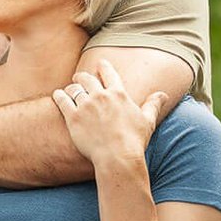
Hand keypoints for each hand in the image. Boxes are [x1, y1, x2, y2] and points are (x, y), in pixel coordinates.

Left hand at [51, 60, 165, 166]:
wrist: (117, 156)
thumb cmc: (134, 140)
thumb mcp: (147, 121)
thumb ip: (153, 105)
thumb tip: (163, 94)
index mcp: (119, 94)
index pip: (109, 73)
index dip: (103, 66)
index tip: (99, 63)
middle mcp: (101, 96)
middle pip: (87, 79)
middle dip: (82, 76)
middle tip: (78, 77)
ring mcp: (86, 105)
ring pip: (73, 89)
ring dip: (71, 87)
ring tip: (68, 90)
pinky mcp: (73, 117)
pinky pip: (62, 100)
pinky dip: (59, 96)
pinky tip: (57, 95)